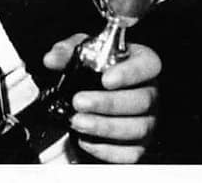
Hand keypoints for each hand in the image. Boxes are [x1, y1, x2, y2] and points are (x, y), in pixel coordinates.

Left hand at [41, 36, 160, 162]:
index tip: (106, 79)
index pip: (148, 64)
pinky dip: (107, 150)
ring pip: (137, 128)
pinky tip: (86, 140)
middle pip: (141, 100)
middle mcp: (149, 92)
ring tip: (77, 122)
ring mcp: (147, 119)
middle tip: (79, 102)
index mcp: (142, 63)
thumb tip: (52, 60)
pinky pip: (130, 153)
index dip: (129, 73)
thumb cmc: (96, 66)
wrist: (95, 91)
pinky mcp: (139, 143)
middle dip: (108, 103)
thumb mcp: (82, 50)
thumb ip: (68, 51)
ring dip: (104, 127)